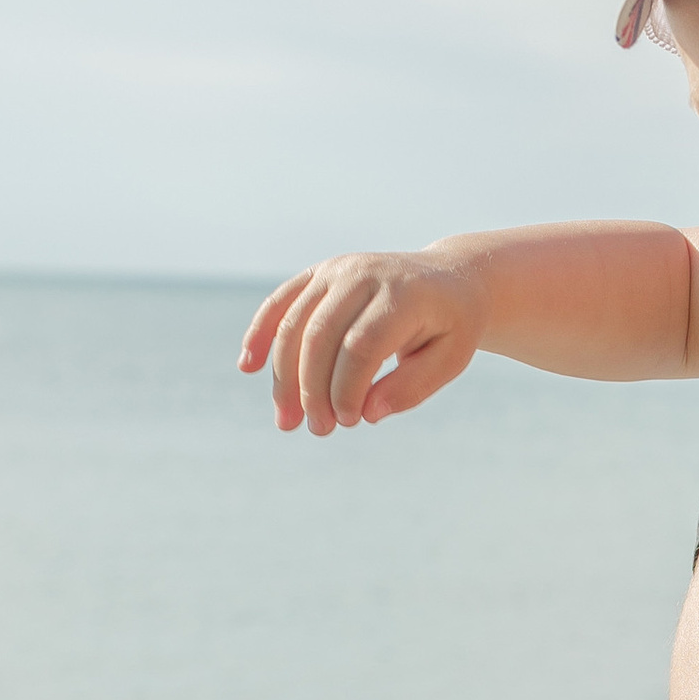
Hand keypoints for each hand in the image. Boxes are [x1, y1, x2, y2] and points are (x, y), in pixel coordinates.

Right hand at [240, 251, 484, 433]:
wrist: (448, 277)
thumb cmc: (451, 325)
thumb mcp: (450, 359)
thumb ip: (412, 387)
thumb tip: (367, 413)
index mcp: (403, 295)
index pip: (362, 345)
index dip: (347, 387)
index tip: (348, 422)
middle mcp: (364, 275)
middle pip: (320, 335)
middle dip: (312, 389)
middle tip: (318, 430)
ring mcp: (337, 269)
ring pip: (294, 323)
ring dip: (284, 376)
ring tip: (288, 421)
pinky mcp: (319, 272)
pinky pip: (280, 302)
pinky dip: (261, 333)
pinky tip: (248, 366)